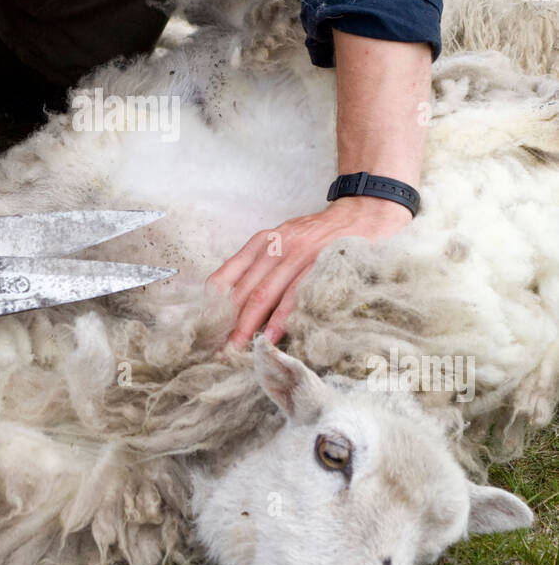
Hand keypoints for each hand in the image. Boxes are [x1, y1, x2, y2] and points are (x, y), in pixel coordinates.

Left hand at [207, 195, 412, 348]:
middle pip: (242, 290)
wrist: (361, 215)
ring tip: (235, 349)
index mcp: (262, 242)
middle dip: (226, 322)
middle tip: (214, 348)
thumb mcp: (285, 240)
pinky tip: (270, 337)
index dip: (213, 302)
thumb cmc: (320, 234)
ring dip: (247, 325)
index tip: (203, 325)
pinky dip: (280, 319)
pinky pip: (294, 296)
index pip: (228, 273)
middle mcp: (275, 246)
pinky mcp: (318, 266)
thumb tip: (240, 297)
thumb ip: (263, 263)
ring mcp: (296, 255)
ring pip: (263, 295)